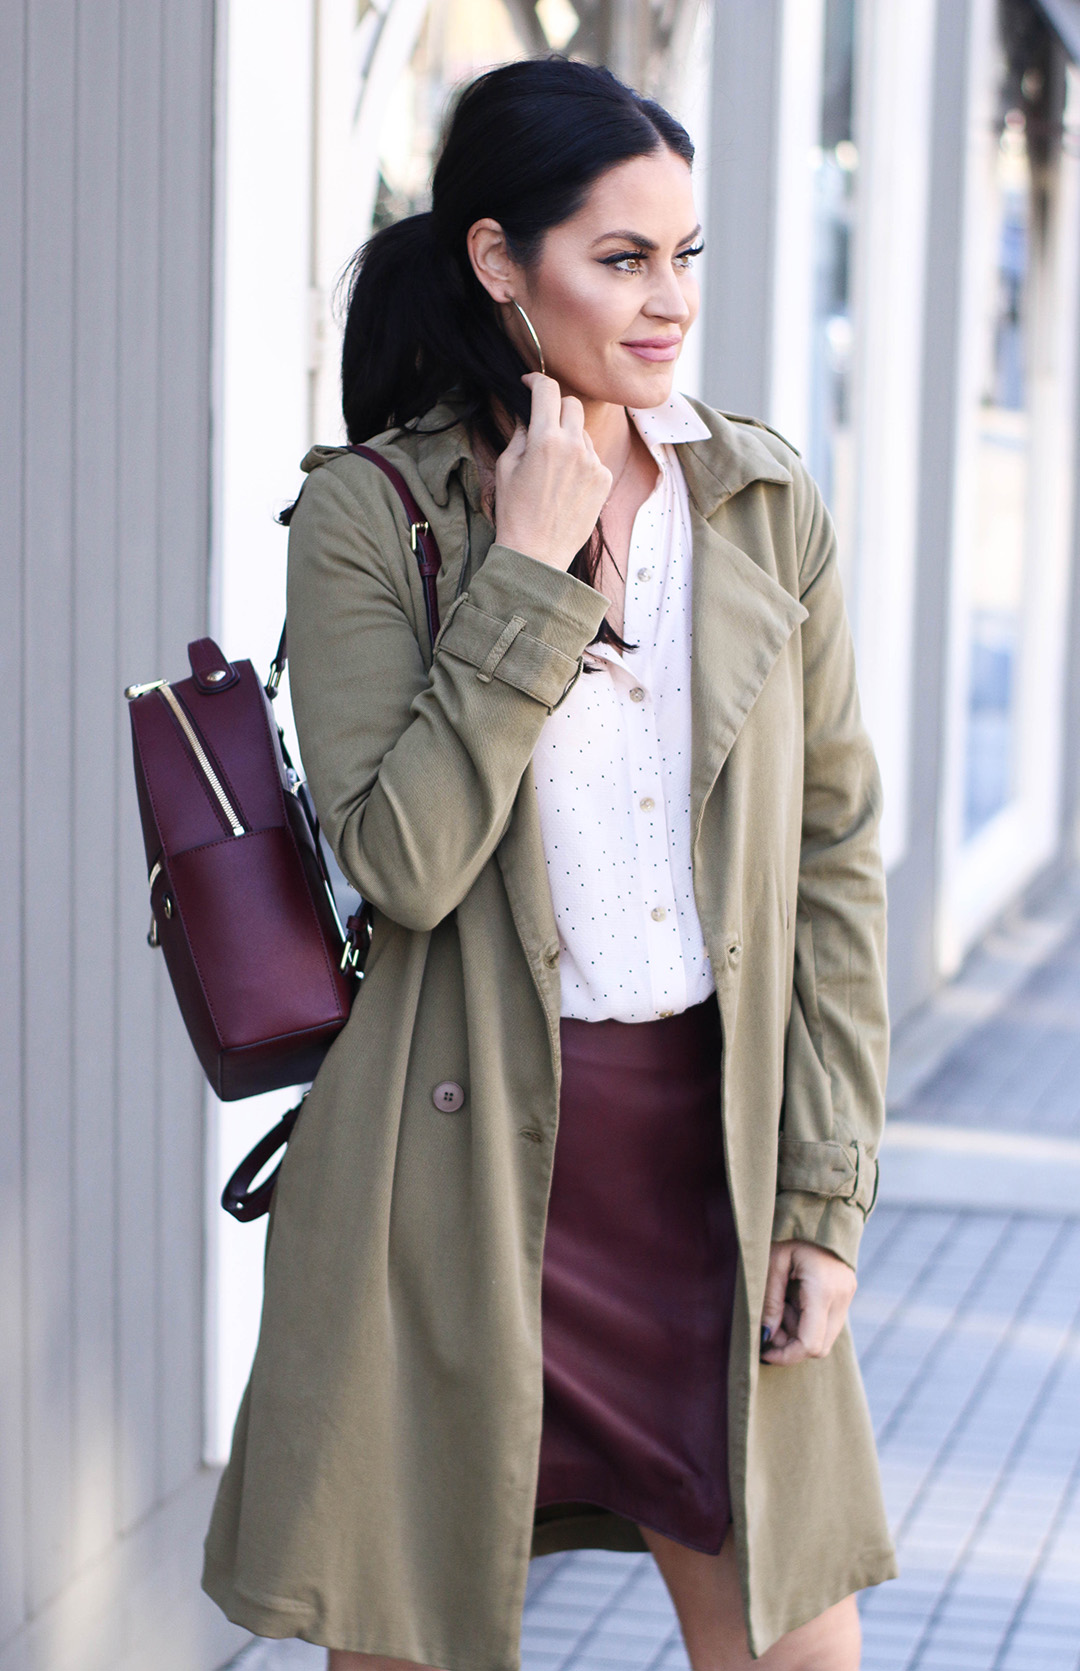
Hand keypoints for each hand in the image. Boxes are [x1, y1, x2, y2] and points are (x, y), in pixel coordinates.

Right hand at [493, 373, 611, 569]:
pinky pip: (593, 456)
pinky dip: (580, 461)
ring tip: (552, 468)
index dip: (536, 380)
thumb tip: (527, 416)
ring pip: (582, 432)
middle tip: (543, 424)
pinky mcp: (604, 479)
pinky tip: (566, 485)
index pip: (547, 390)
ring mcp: (593, 463)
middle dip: (556, 407)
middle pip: (571, 403)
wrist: (537, 553)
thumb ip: (519, 435)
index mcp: (545, 439)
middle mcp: (574, 446)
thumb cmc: (514, 512)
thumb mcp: (506, 468)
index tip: (529, 384)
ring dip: (568, 437)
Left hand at [760, 1240, 855, 1365]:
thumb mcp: (772, 1262)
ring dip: (798, 1332)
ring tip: (780, 1305)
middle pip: (819, 1346)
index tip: (764, 1350)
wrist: (820, 1208)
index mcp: (823, 1290)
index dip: (786, 1355)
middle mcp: (841, 1297)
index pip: (810, 1344)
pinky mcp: (845, 1294)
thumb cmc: (790, 1232)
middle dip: (791, 1344)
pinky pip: (827, 1322)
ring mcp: (847, 1296)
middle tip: (769, 1326)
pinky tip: (792, 1301)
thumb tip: (766, 1336)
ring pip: (824, 1337)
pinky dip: (807, 1321)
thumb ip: (769, 1301)